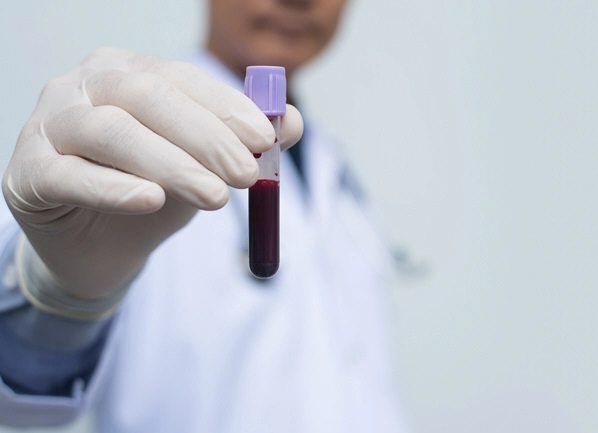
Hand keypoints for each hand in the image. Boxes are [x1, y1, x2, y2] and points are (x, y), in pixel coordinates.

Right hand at [2, 47, 302, 299]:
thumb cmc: (150, 194)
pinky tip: (150, 201)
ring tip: (215, 198)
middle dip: (205, 137)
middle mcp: (83, 86)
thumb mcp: (203, 166)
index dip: (225, 107)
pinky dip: (112, 188)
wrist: (97, 245)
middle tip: (247, 175)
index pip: (179, 78)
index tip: (266, 139)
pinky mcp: (27, 173)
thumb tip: (291, 122)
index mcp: (127, 73)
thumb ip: (243, 142)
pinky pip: (68, 175)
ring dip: (170, 164)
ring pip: (111, 132)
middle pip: (146, 98)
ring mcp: (47, 125)